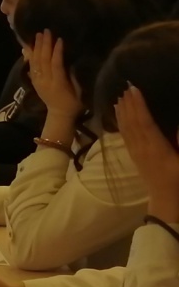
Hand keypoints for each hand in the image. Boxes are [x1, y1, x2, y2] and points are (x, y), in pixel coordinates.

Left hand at [28, 30, 81, 118]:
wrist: (59, 114)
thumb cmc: (74, 103)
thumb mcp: (79, 92)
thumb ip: (74, 77)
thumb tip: (73, 61)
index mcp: (58, 84)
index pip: (56, 65)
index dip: (57, 52)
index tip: (59, 39)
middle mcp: (45, 81)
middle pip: (43, 60)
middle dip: (45, 45)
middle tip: (46, 32)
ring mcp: (38, 81)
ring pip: (35, 61)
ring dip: (37, 47)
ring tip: (38, 35)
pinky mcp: (34, 81)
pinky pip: (30, 65)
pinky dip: (30, 54)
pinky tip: (30, 45)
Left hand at [116, 84, 178, 220]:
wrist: (167, 201)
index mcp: (156, 148)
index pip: (144, 122)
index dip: (139, 105)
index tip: (134, 89)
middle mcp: (142, 148)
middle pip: (132, 122)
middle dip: (129, 103)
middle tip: (126, 86)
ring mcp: (136, 152)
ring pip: (126, 127)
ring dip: (123, 110)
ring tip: (120, 95)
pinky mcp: (134, 156)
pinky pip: (124, 135)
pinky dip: (120, 121)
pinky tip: (118, 113)